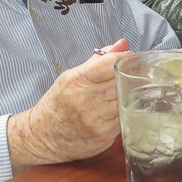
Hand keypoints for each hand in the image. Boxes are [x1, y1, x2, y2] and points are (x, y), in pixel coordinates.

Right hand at [7, 39, 131, 173]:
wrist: (44, 137)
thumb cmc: (57, 104)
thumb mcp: (70, 77)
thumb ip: (99, 61)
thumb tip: (122, 45)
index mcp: (78, 81)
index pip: (111, 64)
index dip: (126, 58)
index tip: (131, 57)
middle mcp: (87, 100)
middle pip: (122, 81)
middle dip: (133, 74)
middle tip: (137, 72)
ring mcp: (97, 120)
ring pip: (127, 100)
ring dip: (132, 93)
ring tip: (130, 89)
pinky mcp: (104, 136)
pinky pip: (124, 118)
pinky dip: (126, 110)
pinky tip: (121, 107)